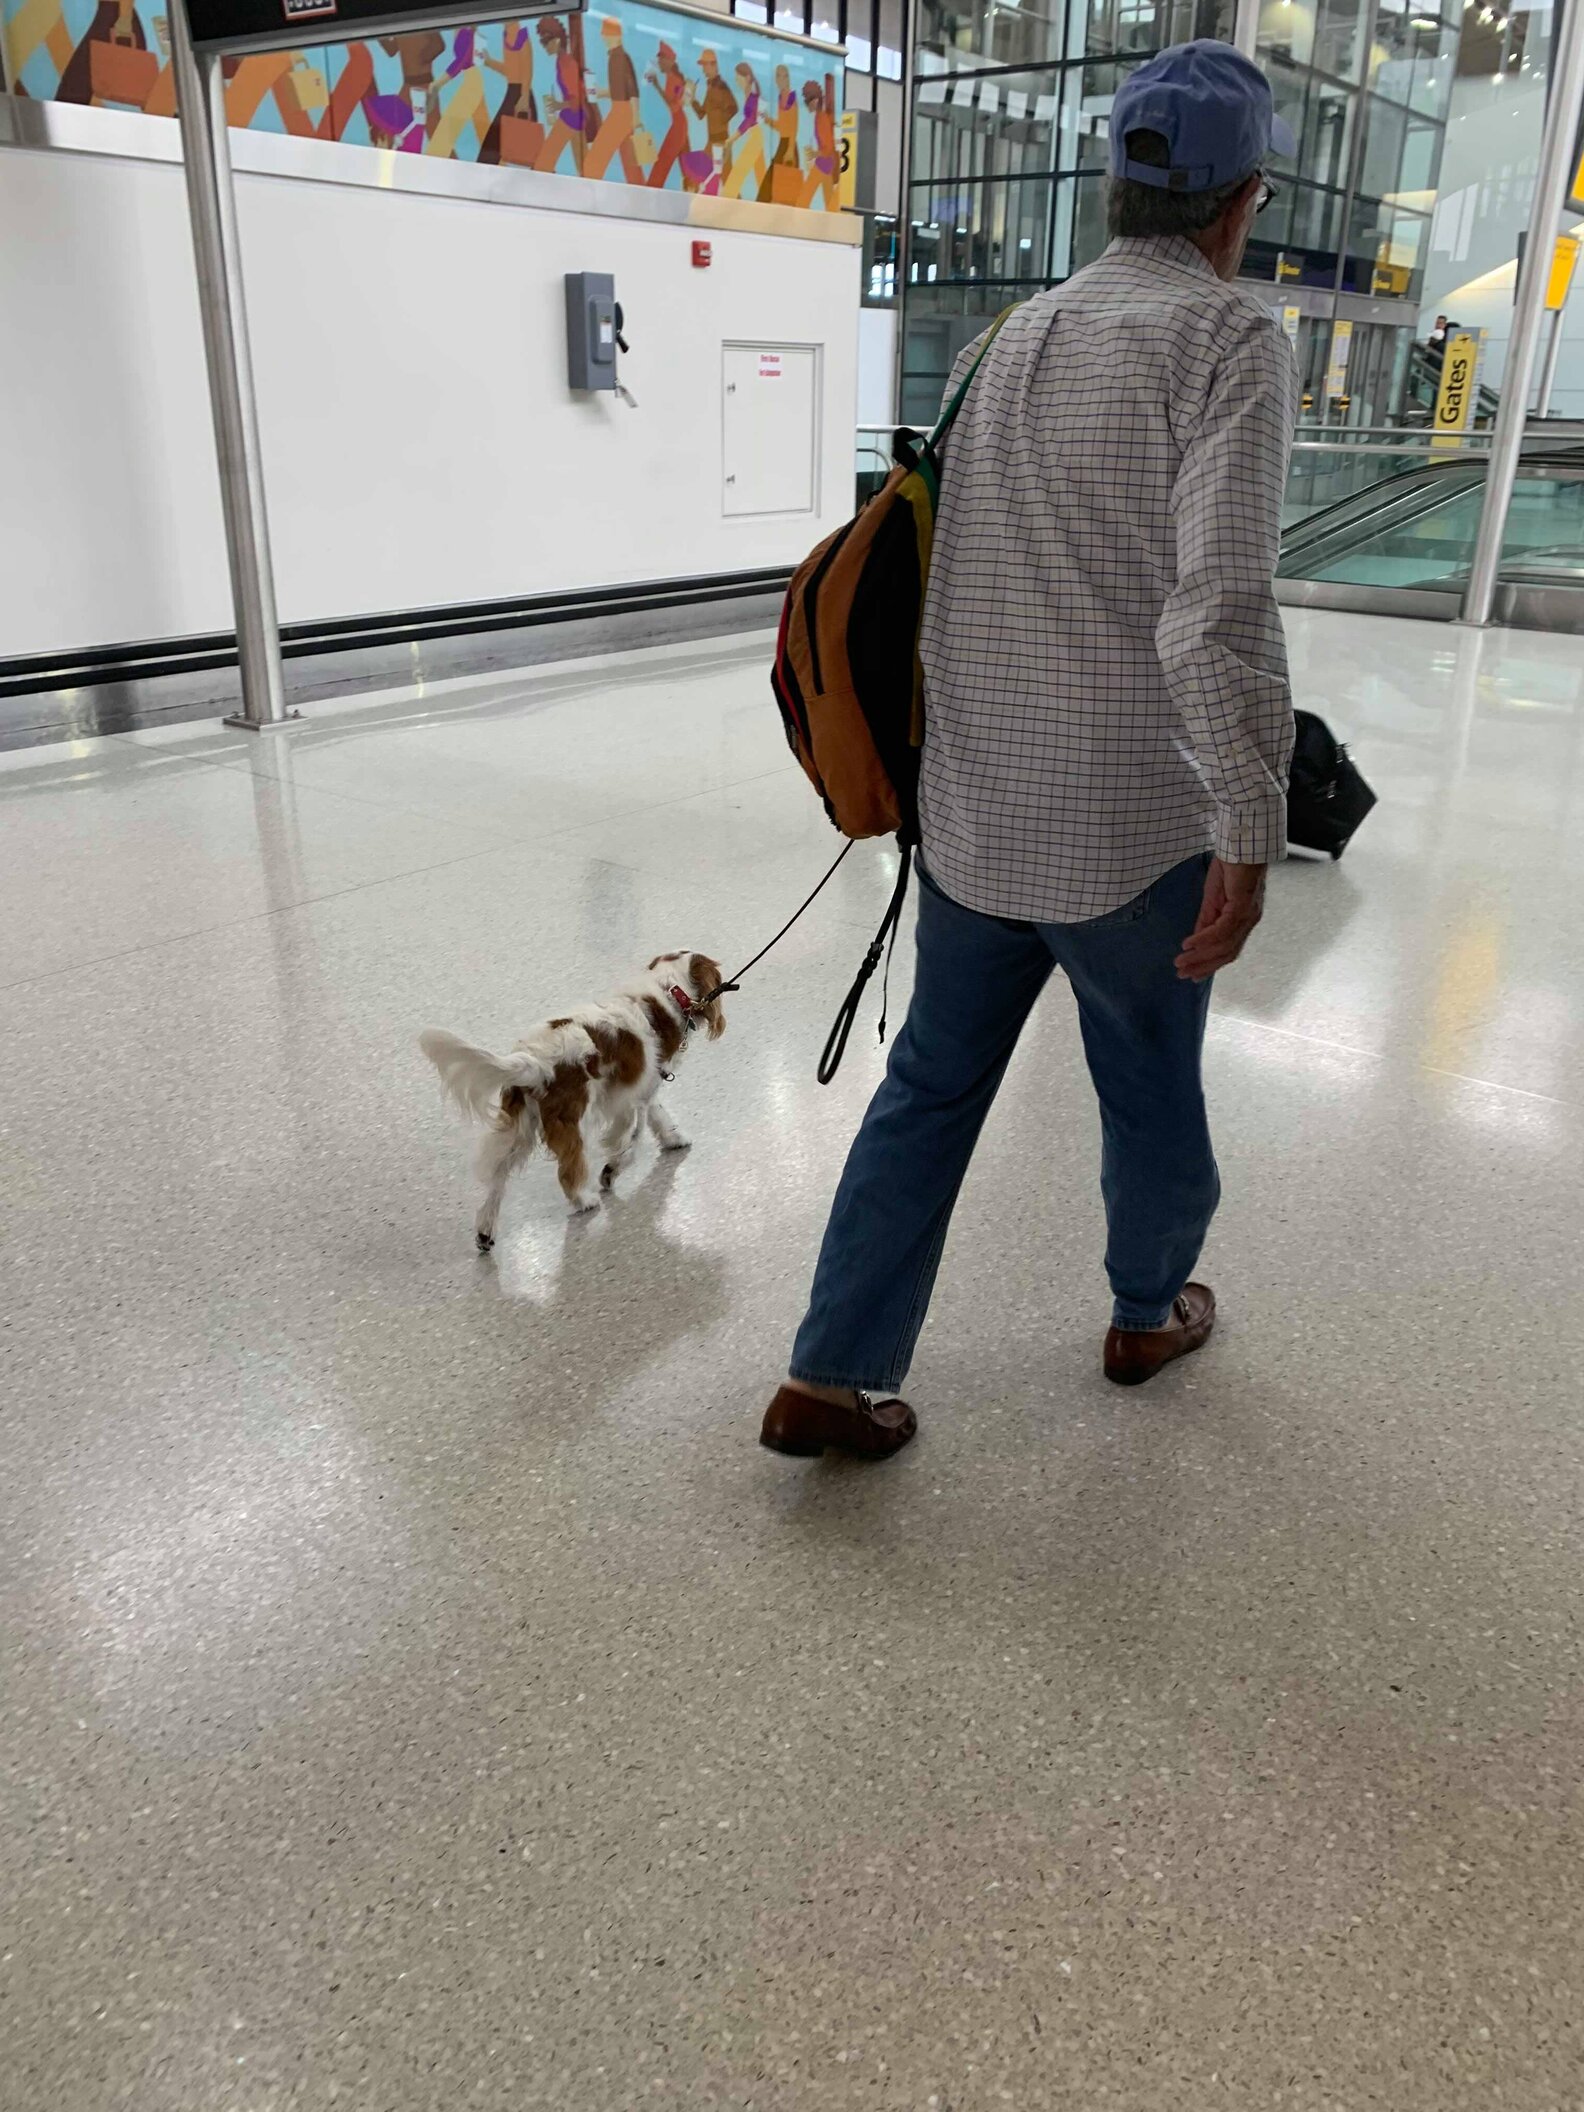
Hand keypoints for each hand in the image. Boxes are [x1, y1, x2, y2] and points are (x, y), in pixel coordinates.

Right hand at [1175, 858, 1266, 980]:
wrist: (1243, 843)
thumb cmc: (1232, 865)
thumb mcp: (1214, 897)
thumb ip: (1207, 919)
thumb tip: (1196, 940)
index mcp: (1244, 919)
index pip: (1228, 949)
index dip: (1210, 964)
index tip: (1192, 975)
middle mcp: (1249, 921)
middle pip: (1228, 953)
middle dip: (1204, 966)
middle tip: (1183, 975)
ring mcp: (1248, 914)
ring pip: (1225, 945)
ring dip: (1201, 956)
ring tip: (1181, 962)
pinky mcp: (1242, 905)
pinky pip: (1222, 930)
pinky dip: (1204, 939)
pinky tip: (1189, 944)